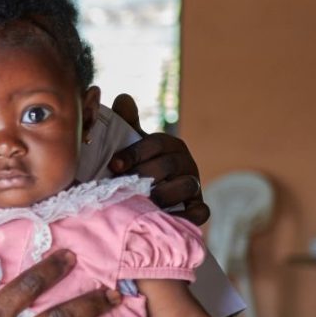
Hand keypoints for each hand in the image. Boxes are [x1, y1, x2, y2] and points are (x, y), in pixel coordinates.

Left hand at [108, 93, 207, 225]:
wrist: (150, 199)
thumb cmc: (140, 168)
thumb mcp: (133, 147)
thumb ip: (127, 124)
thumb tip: (122, 98)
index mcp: (170, 145)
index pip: (156, 143)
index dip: (134, 153)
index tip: (113, 165)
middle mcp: (186, 163)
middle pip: (169, 164)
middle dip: (145, 174)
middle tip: (125, 185)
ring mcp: (193, 186)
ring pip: (187, 185)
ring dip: (164, 193)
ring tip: (145, 201)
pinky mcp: (198, 208)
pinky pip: (202, 211)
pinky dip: (189, 216)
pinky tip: (171, 218)